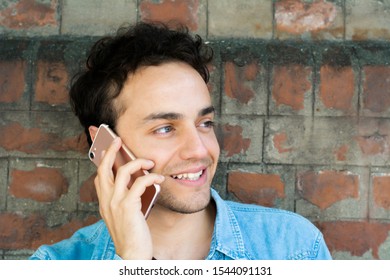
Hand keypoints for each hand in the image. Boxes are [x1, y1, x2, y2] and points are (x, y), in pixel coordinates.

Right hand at [94, 137, 164, 258]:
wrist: (132, 252)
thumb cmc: (131, 232)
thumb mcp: (123, 212)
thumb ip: (124, 196)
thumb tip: (136, 180)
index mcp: (104, 201)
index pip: (99, 175)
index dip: (102, 159)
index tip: (105, 147)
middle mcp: (106, 199)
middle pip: (104, 167)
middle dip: (111, 150)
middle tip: (118, 139)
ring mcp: (115, 202)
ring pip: (123, 171)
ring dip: (138, 162)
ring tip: (150, 162)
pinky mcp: (128, 206)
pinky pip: (139, 183)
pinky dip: (151, 177)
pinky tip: (159, 178)